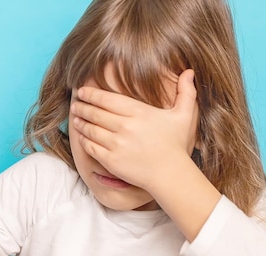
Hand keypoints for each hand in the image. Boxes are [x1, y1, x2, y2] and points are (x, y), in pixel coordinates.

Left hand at [71, 70, 197, 190]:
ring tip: (76, 118)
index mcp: (139, 113)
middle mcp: (126, 126)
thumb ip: (186, 92)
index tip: (82, 91)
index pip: (107, 99)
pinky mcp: (111, 160)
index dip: (91, 94)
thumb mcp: (184, 116)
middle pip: (95, 113)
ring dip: (80, 123)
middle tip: (76, 104)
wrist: (170, 175)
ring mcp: (117, 144)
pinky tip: (82, 136)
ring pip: (90, 129)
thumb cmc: (176, 145)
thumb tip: (190, 71)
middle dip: (82, 107)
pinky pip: (90, 146)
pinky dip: (83, 140)